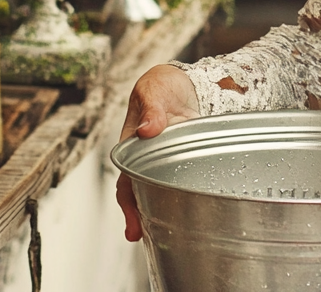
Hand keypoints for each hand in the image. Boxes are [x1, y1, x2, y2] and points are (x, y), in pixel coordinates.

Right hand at [115, 64, 201, 240]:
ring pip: (162, 190)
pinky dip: (184, 194)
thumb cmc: (160, 86)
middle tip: (148, 240)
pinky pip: (182, 180)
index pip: (128, 182)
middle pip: (142, 193)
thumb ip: (151, 110)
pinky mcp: (186, 159)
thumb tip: (147, 130)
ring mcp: (166, 161)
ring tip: (168, 237)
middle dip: (144, 218)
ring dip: (162, 211)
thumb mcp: (153, 91)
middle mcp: (147, 159)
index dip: (129, 206)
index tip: (133, 227)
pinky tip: (193, 210)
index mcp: (133, 148)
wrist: (180, 81)